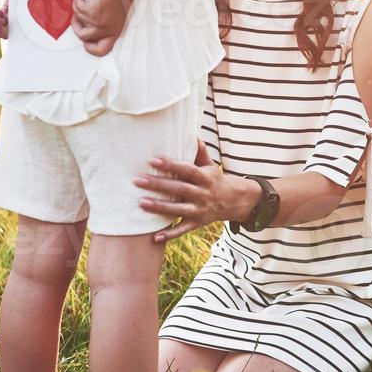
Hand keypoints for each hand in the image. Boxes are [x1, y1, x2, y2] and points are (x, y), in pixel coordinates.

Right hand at [71, 0, 135, 55]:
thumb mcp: (116, 16)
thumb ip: (104, 24)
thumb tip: (87, 26)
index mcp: (115, 31)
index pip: (102, 50)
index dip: (91, 48)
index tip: (86, 43)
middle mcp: (106, 29)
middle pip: (84, 37)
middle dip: (77, 28)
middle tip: (77, 19)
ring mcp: (98, 21)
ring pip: (79, 19)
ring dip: (78, 9)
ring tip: (82, 0)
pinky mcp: (91, 12)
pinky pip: (77, 8)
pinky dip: (77, 0)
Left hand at [134, 139, 259, 242]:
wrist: (234, 202)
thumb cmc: (215, 180)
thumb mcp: (210, 165)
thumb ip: (200, 151)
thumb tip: (190, 133)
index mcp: (206, 177)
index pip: (187, 169)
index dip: (171, 164)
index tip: (153, 160)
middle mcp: (203, 194)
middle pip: (179, 189)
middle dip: (158, 185)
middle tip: (137, 180)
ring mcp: (200, 210)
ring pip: (178, 210)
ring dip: (160, 207)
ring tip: (141, 203)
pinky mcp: (196, 223)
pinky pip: (182, 230)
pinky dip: (169, 235)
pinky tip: (154, 237)